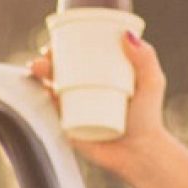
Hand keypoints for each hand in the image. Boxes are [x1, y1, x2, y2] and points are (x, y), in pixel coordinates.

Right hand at [27, 31, 168, 181]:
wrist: (138, 153)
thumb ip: (145, 58)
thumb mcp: (151, 82)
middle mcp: (86, 87)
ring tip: (39, 68)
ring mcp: (74, 105)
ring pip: (52, 84)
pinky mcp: (67, 123)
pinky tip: (36, 86)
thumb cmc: (148, 117)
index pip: (81, 53)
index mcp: (103, 73)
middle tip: (47, 55)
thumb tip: (125, 34)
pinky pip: (49, 108)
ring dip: (40, 73)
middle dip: (48, 57)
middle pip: (62, 67)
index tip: (60, 36)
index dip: (67, 42)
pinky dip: (39, 96)